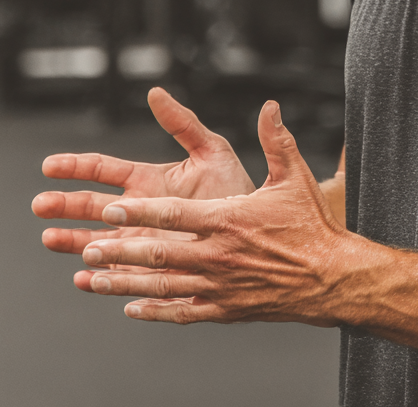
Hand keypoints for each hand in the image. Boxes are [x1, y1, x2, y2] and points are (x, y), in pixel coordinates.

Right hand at [32, 87, 254, 256]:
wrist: (254, 234)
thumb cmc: (234, 190)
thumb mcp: (211, 151)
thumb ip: (182, 123)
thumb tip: (155, 92)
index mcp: (147, 180)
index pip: (103, 170)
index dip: (75, 166)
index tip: (49, 165)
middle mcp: (136, 211)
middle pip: (90, 206)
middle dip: (63, 204)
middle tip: (39, 204)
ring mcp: (138, 241)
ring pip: (94, 241)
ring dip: (71, 240)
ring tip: (48, 237)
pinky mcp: (147, 270)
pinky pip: (116, 276)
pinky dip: (97, 277)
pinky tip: (82, 277)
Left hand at [75, 100, 353, 325]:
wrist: (331, 278)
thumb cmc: (311, 225)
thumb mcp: (294, 176)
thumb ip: (276, 140)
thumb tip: (269, 107)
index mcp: (229, 220)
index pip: (174, 215)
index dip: (140, 212)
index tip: (111, 209)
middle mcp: (219, 255)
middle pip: (159, 253)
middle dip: (119, 249)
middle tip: (86, 246)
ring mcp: (219, 286)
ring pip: (162, 285)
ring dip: (124, 281)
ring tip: (93, 278)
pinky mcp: (225, 309)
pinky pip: (181, 311)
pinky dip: (153, 310)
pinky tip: (131, 307)